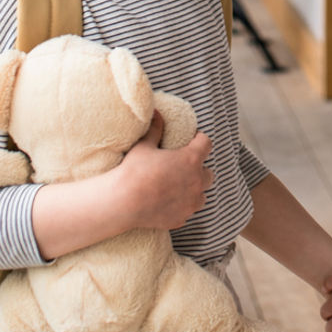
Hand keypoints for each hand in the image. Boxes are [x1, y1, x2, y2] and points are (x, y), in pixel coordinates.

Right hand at [115, 111, 212, 230]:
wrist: (122, 202)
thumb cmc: (134, 171)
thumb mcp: (145, 146)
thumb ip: (156, 129)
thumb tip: (158, 113)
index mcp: (191, 159)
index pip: (207, 143)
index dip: (200, 140)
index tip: (192, 140)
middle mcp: (196, 181)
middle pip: (208, 173)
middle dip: (199, 169)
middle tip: (184, 167)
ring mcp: (190, 202)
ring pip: (202, 195)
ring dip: (194, 190)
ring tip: (180, 187)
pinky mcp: (181, 218)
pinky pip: (188, 211)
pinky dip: (183, 206)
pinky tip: (170, 203)